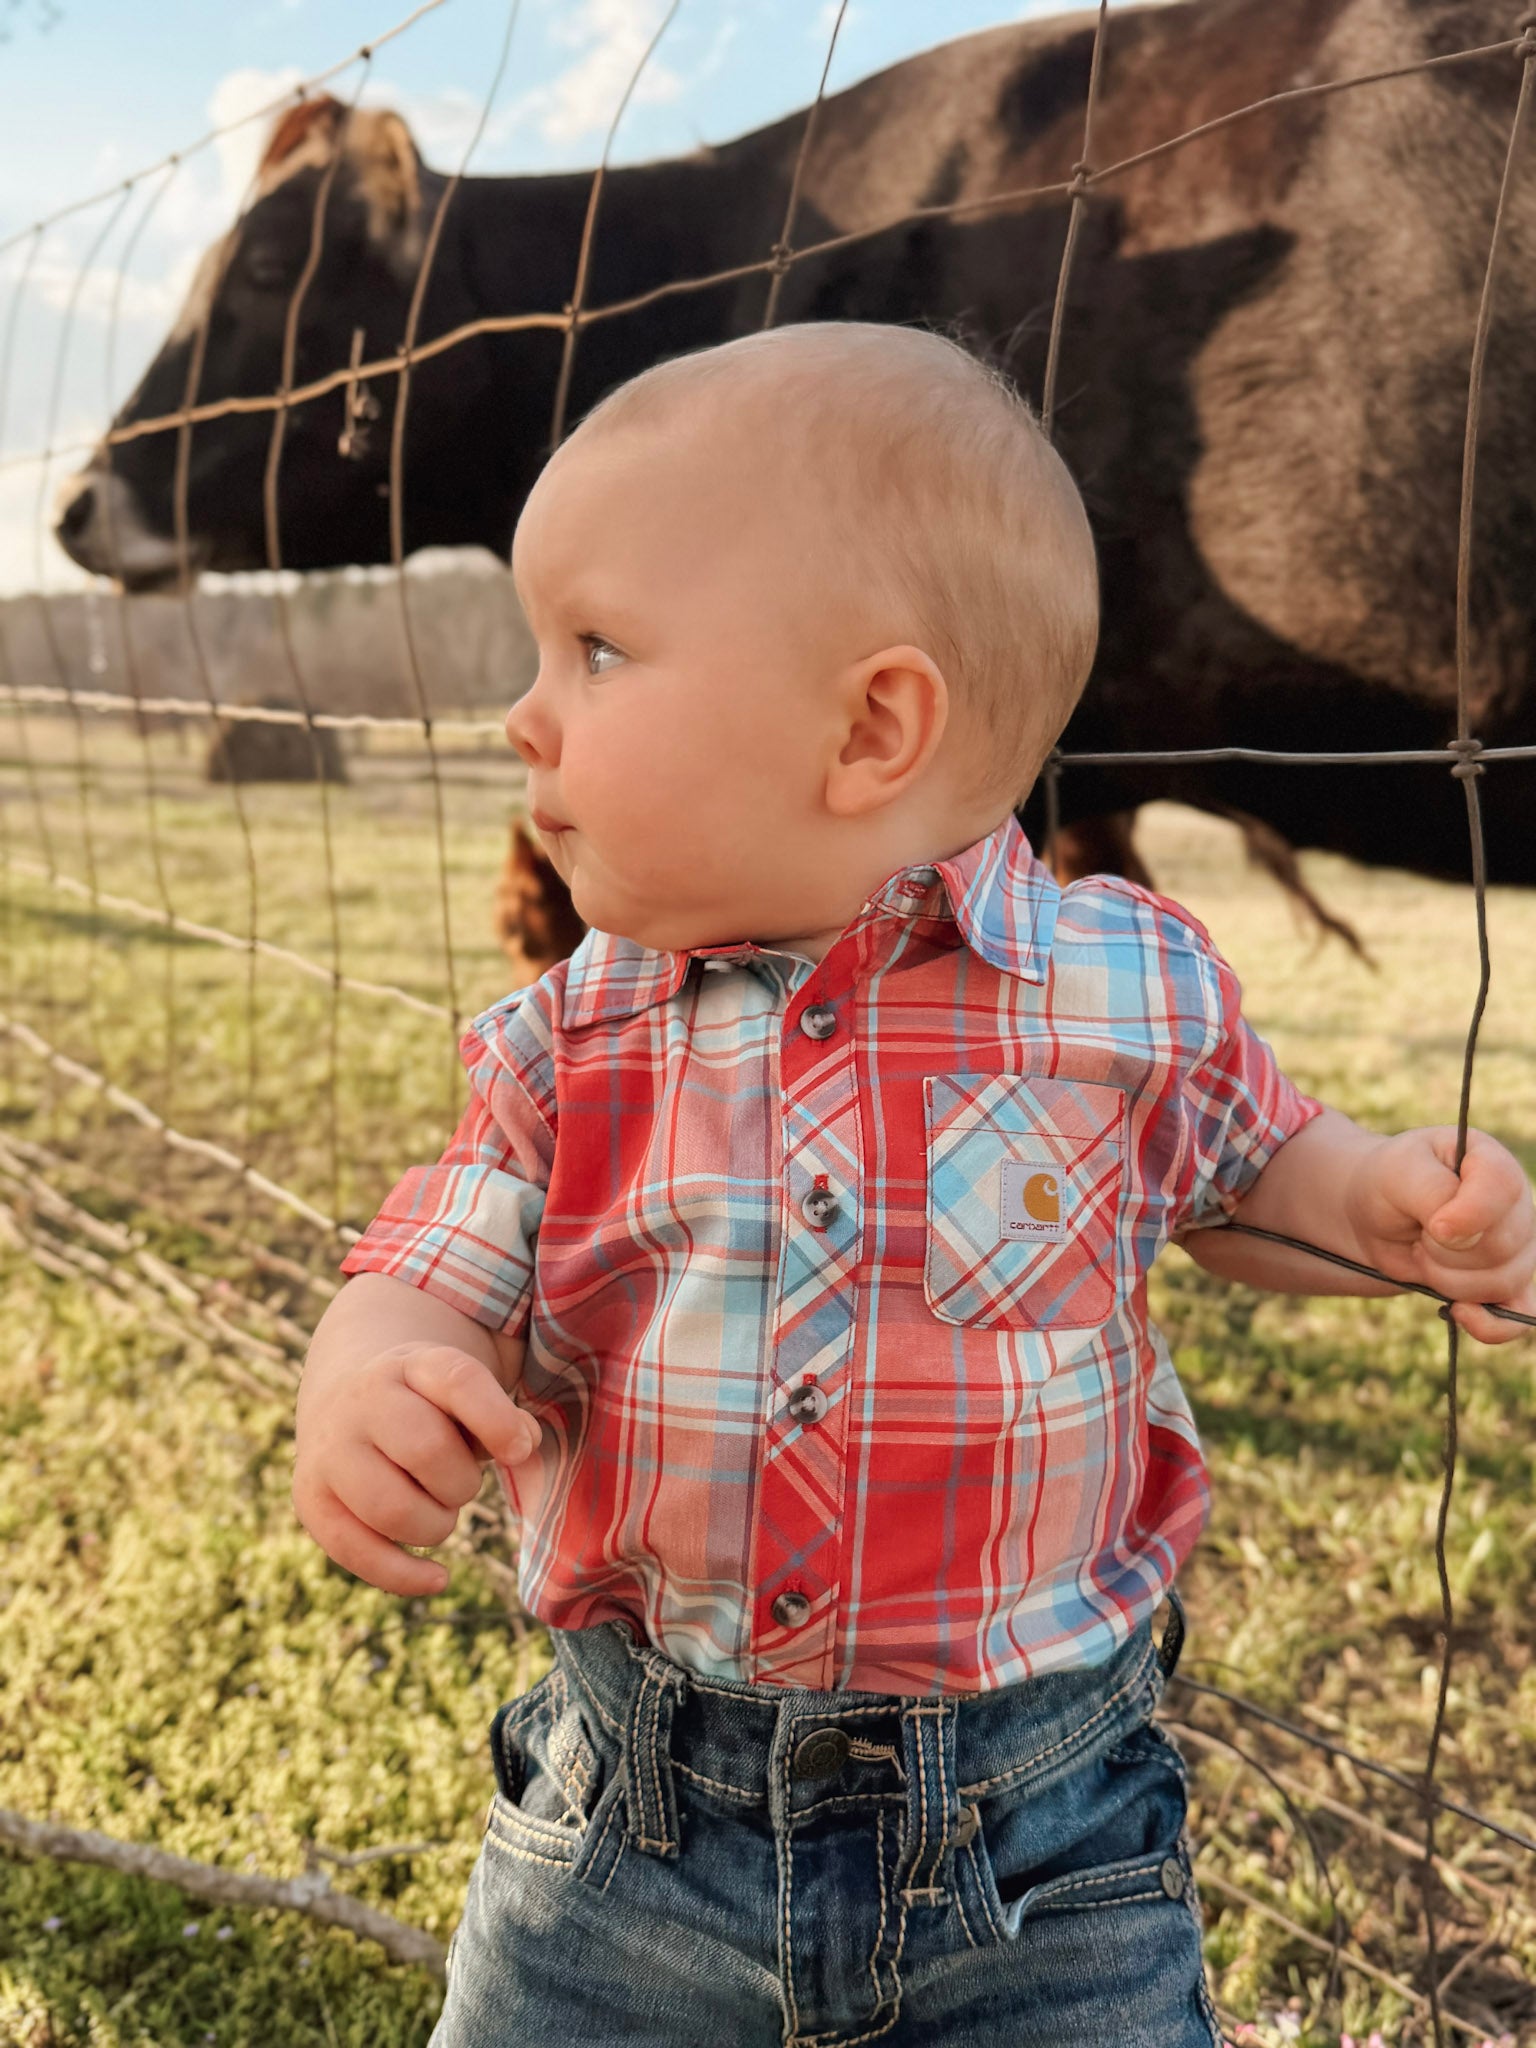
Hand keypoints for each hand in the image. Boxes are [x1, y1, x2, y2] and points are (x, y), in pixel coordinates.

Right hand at [293, 1342, 540, 1594]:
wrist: (345, 1399)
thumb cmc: (427, 1407)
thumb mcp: (462, 1395)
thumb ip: (502, 1418)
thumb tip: (523, 1446)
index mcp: (411, 1364)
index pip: (458, 1381)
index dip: (497, 1420)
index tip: (521, 1450)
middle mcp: (362, 1401)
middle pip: (428, 1452)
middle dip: (462, 1483)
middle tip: (460, 1483)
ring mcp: (329, 1450)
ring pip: (393, 1510)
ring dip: (436, 1525)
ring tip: (436, 1509)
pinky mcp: (310, 1499)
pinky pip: (357, 1552)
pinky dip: (405, 1576)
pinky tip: (439, 1578)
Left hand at [1344, 1127, 1535, 1343]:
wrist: (1376, 1215)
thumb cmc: (1389, 1184)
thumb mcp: (1398, 1174)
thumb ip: (1432, 1194)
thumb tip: (1461, 1235)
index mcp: (1490, 1163)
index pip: (1502, 1188)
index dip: (1470, 1215)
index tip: (1433, 1227)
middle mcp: (1515, 1205)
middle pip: (1500, 1246)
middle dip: (1444, 1251)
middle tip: (1419, 1233)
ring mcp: (1517, 1247)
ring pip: (1504, 1282)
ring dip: (1449, 1280)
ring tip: (1424, 1254)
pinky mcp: (1506, 1284)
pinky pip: (1518, 1314)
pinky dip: (1490, 1324)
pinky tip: (1459, 1311)